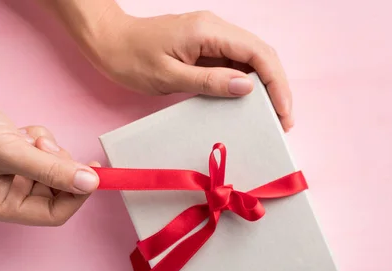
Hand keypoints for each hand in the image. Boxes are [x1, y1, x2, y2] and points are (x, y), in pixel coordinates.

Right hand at [0, 84, 99, 225]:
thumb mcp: (10, 151)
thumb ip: (52, 170)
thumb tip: (91, 183)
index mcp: (4, 206)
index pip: (56, 214)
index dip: (78, 195)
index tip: (94, 173)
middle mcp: (10, 194)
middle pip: (59, 190)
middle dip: (59, 166)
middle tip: (45, 147)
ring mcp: (14, 175)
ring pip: (55, 169)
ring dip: (51, 150)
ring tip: (28, 137)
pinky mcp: (17, 156)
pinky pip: (46, 153)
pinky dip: (41, 139)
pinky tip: (22, 132)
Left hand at [73, 8, 293, 130]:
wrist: (109, 42)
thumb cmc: (131, 58)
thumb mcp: (169, 76)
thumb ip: (210, 82)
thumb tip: (248, 88)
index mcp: (208, 31)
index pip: (258, 53)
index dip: (276, 83)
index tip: (283, 111)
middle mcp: (216, 29)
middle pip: (262, 55)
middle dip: (277, 88)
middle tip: (283, 120)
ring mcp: (212, 38)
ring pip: (252, 61)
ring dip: (265, 88)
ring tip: (271, 118)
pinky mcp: (207, 48)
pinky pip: (236, 65)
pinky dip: (248, 86)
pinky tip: (250, 106)